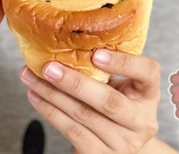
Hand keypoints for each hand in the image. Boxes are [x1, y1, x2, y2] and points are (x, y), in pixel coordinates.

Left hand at [20, 49, 160, 153]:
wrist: (119, 141)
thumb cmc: (114, 101)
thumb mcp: (119, 83)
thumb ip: (103, 65)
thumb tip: (62, 36)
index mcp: (149, 93)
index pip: (148, 73)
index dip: (124, 63)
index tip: (97, 54)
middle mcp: (142, 121)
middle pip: (109, 102)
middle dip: (74, 83)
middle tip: (48, 67)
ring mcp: (124, 143)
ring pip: (84, 116)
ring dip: (52, 95)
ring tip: (30, 77)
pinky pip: (73, 132)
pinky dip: (50, 112)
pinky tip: (36, 97)